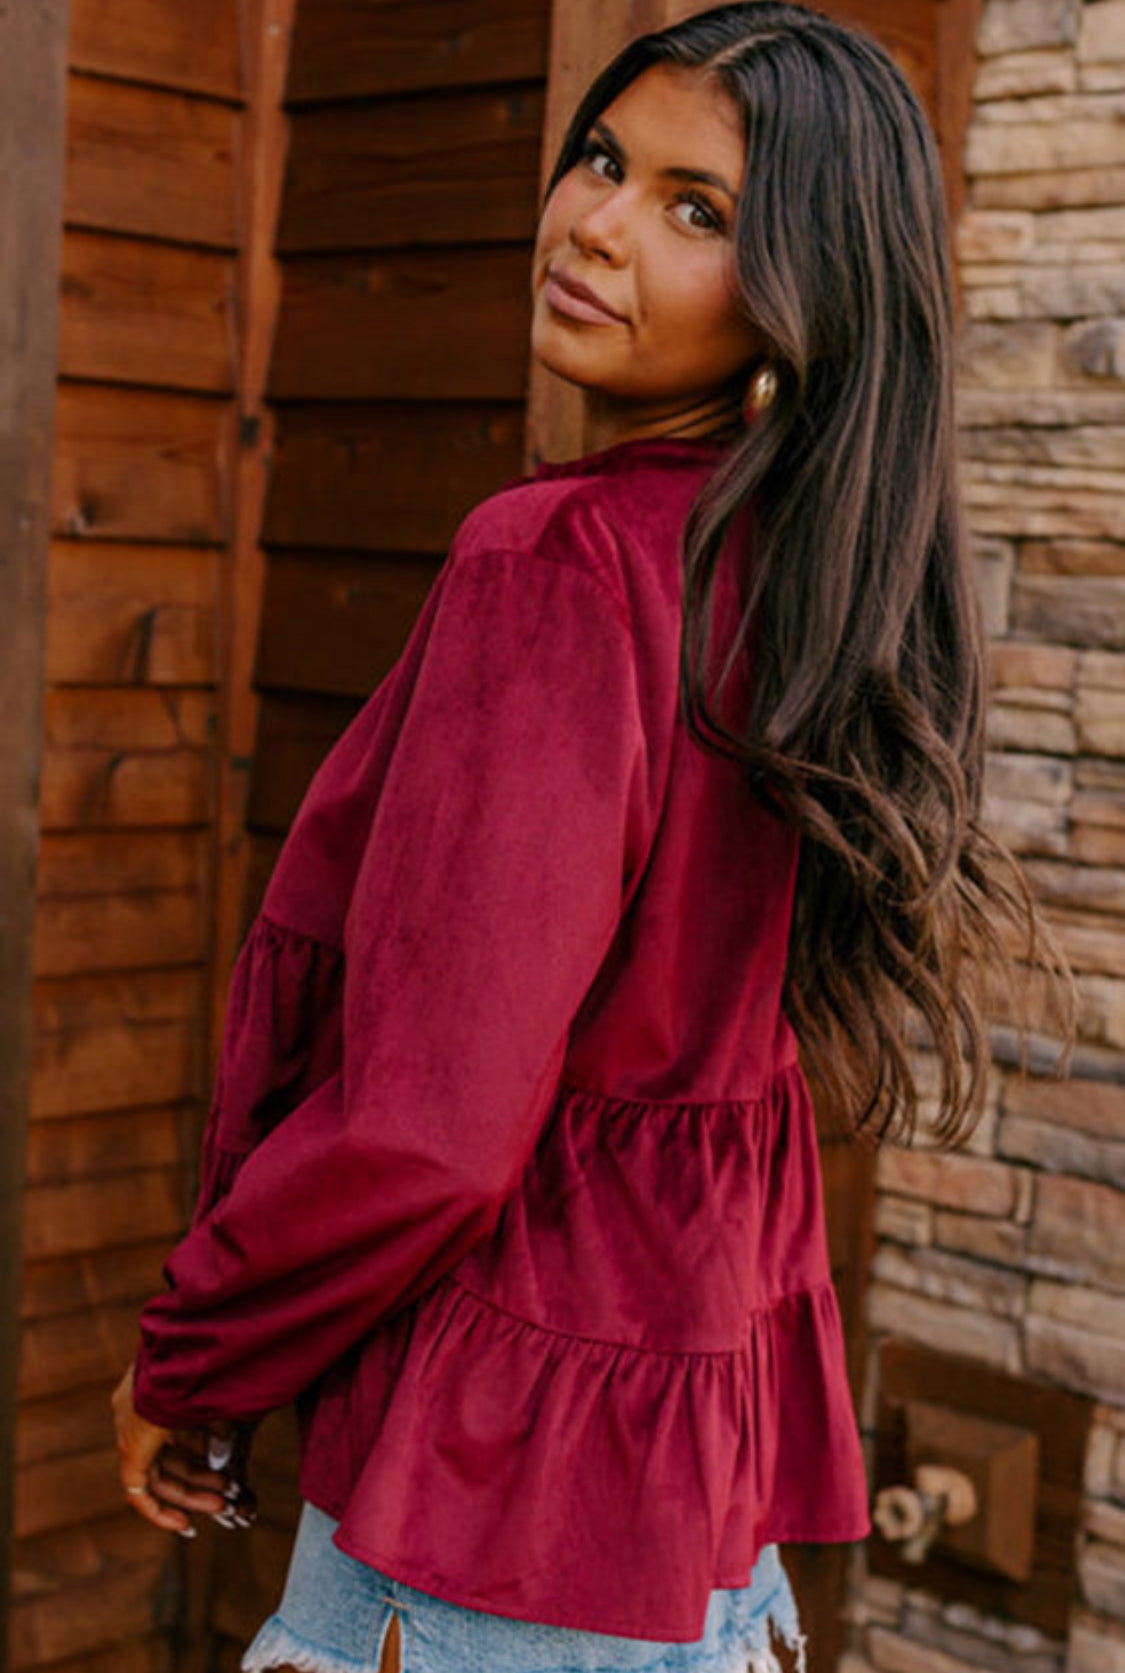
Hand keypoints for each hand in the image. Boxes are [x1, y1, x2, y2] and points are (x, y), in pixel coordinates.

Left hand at [112, 1362, 256, 1535]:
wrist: (190, 1355)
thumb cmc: (212, 1362)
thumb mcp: (219, 1392)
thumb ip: (221, 1416)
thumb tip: (229, 1441)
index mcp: (155, 1388)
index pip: (172, 1430)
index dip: (197, 1452)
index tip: (221, 1469)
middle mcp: (136, 1410)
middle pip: (168, 1455)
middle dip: (200, 1476)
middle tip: (228, 1490)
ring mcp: (130, 1429)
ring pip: (158, 1474)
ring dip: (190, 1492)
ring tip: (221, 1501)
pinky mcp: (130, 1449)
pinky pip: (139, 1491)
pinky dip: (159, 1510)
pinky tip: (185, 1522)